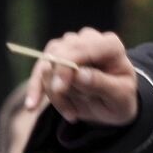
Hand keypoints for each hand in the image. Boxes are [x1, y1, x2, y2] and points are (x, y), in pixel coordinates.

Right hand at [23, 28, 138, 125]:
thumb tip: (79, 74)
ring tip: (72, 114)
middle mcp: (89, 39)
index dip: (66, 66)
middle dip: (59, 84)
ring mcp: (70, 45)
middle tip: (70, 112)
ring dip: (53, 93)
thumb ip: (101, 84)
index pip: (82, 49)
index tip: (60, 89)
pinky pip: (39, 71)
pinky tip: (32, 106)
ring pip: (47, 64)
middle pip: (60, 54)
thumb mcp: (120, 97)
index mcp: (110, 45)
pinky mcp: (55, 56)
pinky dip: (35, 89)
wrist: (113, 104)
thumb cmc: (120, 98)